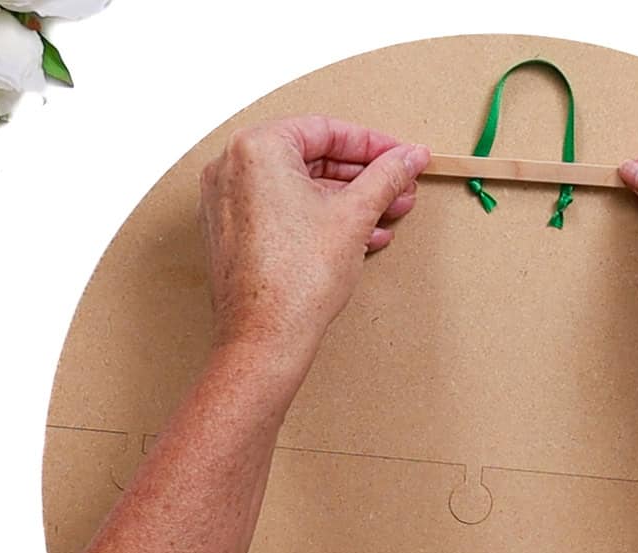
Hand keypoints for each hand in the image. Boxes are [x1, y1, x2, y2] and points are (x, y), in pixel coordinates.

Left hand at [198, 116, 429, 364]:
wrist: (265, 337)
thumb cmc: (296, 279)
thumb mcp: (355, 214)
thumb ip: (386, 176)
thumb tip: (409, 157)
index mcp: (257, 149)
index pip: (326, 131)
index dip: (373, 145)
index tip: (401, 156)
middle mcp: (233, 168)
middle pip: (313, 158)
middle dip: (364, 177)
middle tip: (399, 187)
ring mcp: (229, 201)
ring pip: (301, 187)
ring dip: (349, 199)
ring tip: (388, 213)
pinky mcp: (233, 231)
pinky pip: (284, 210)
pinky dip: (322, 217)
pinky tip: (360, 233)